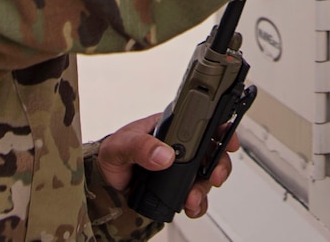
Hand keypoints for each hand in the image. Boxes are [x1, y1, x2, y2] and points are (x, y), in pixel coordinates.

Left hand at [95, 111, 239, 219]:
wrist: (101, 188)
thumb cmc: (111, 158)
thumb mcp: (121, 146)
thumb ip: (140, 147)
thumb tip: (164, 154)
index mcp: (170, 129)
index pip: (202, 123)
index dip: (221, 129)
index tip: (228, 140)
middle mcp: (180, 149)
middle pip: (212, 152)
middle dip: (219, 164)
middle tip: (214, 175)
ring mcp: (181, 170)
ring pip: (207, 177)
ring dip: (205, 189)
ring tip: (192, 198)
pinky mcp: (177, 190)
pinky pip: (197, 197)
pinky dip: (198, 204)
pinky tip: (190, 207)